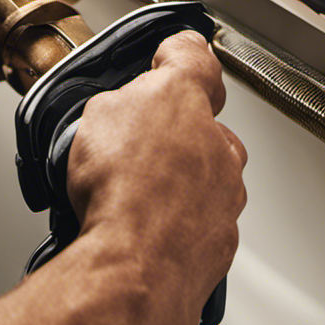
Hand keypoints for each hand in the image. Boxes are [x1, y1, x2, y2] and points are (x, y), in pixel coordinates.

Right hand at [0, 31, 246, 324]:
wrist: (131, 267)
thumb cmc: (118, 190)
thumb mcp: (100, 113)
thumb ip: (124, 99)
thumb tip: (129, 100)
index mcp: (186, 102)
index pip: (193, 61)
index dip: (178, 57)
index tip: (170, 58)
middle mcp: (219, 146)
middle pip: (203, 128)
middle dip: (176, 135)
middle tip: (134, 150)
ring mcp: (225, 199)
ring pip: (206, 179)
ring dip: (178, 185)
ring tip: (131, 202)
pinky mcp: (220, 245)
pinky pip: (199, 226)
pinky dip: (176, 228)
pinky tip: (141, 234)